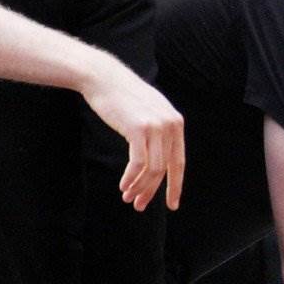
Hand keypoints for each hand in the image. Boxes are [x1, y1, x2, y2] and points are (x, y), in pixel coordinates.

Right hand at [80, 51, 185, 211]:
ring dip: (139, 187)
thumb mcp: (149, 113)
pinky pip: (138, 164)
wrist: (104, 78)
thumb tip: (160, 161)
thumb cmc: (123, 98)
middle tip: (141, 206)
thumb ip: (159, 133)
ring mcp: (156, 127)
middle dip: (153, 191)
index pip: (178, 162)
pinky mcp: (139, 129)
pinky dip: (131, 179)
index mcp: (176, 123)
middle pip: (165, 169)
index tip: (172, 204)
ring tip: (129, 198)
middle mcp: (171, 125)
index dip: (175, 185)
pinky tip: (123, 187)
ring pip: (152, 169)